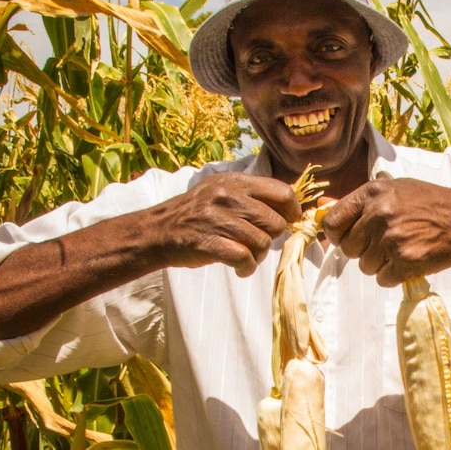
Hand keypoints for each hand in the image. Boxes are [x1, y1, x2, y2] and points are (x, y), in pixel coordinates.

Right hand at [151, 173, 301, 275]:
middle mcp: (228, 197)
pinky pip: (245, 258)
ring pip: (262, 242)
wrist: (159, 230)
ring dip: (258, 255)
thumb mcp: (222, 191)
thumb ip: (252, 195)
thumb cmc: (197, 213)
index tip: (289, 220)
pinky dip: (246, 267)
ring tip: (245, 255)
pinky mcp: (209, 242)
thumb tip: (289, 207)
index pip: (281, 192)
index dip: (292, 210)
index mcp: (235, 182)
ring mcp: (218, 219)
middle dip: (271, 237)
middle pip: (275, 222)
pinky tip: (239, 267)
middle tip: (256, 241)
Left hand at [322, 179, 450, 285]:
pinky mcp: (405, 261)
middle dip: (362, 251)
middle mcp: (379, 214)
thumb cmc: (429, 203)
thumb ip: (359, 203)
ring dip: (380, 264)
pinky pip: (382, 279)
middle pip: (349, 248)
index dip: (336, 235)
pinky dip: (393, 275)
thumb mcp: (394, 189)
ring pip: (365, 266)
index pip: (333, 221)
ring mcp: (392, 238)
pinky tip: (408, 261)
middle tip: (384, 244)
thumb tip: (321, 213)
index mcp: (373, 193)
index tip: (346, 238)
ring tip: (401, 249)